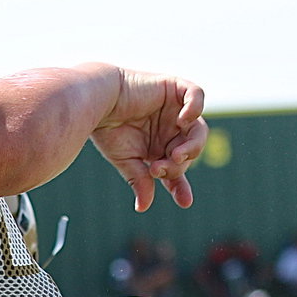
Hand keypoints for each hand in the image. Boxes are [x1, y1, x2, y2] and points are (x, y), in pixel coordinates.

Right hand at [90, 67, 207, 211]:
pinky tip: (183, 120)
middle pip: (189, 152)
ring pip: (198, 129)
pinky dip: (194, 108)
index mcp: (160, 148)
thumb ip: (140, 180)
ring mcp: (175, 110)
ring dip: (191, 146)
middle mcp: (171, 130)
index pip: (176, 170)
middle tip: (159, 169)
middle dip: (177, 166)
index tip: (184, 202)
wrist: (98, 101)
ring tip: (175, 154)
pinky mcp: (174, 88)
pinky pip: (196, 96)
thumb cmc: (108, 130)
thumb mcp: (125, 160)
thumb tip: (143, 207)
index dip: (180, 186)